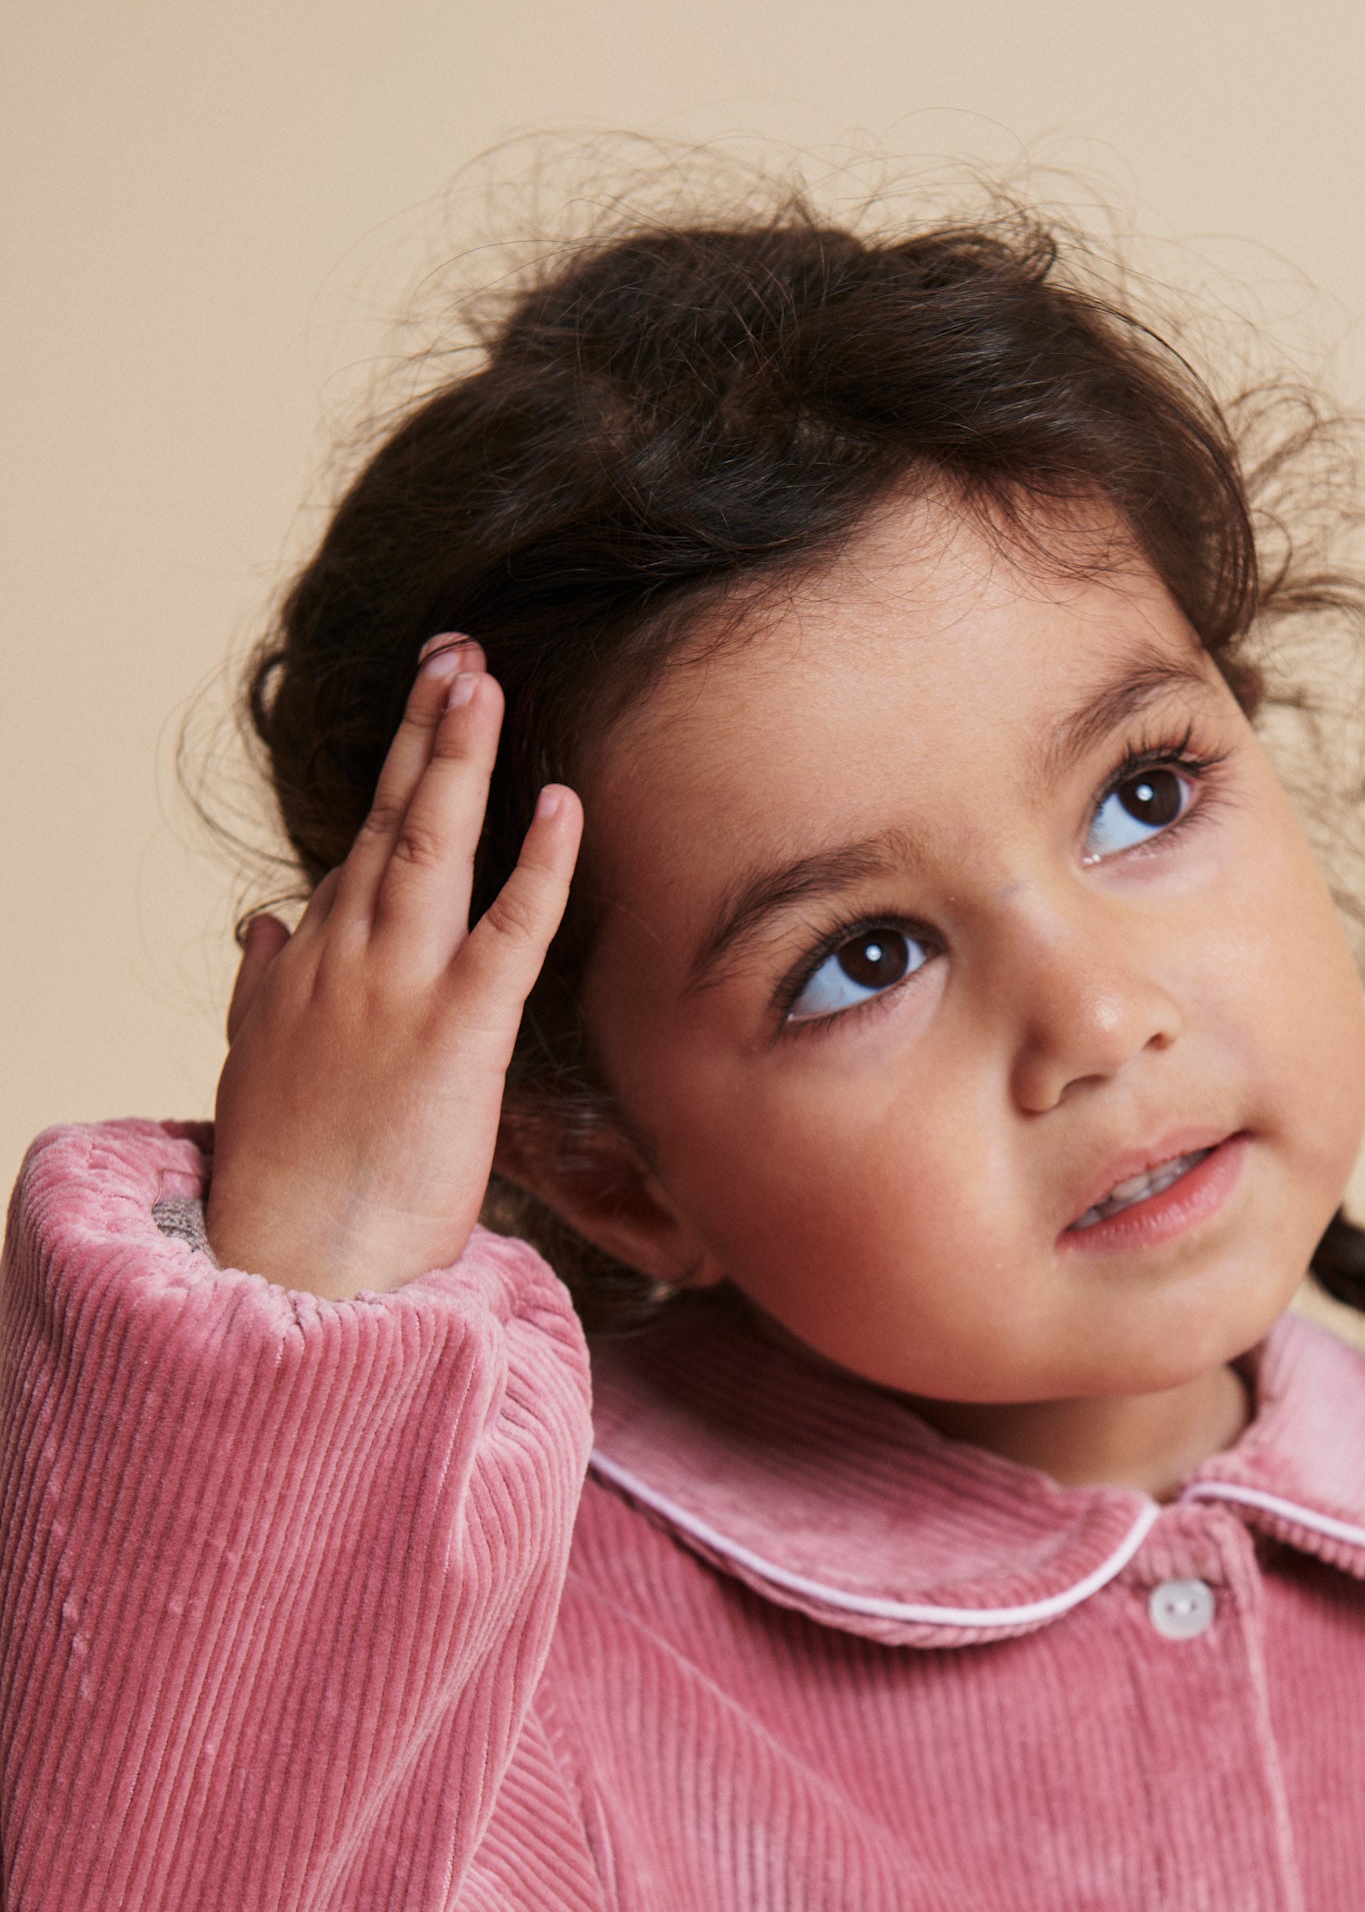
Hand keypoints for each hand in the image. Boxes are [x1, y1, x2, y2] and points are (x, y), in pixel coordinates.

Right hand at [205, 642, 582, 1296]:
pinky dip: (539, 865)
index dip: (395, 774)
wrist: (295, 1257)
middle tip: (457, 654)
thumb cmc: (285, 1178)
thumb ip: (265, 986)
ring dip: (459, 757)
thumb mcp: (257, 1063)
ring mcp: (398, 988)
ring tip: (483, 679)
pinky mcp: (457, 1033)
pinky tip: (560, 803)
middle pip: (390, 821)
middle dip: (424, 731)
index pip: (359, 851)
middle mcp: (345, 957)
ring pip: (434, 847)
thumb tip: (263, 923)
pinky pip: (509, 932)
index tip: (423, 708)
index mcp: (308, 965)